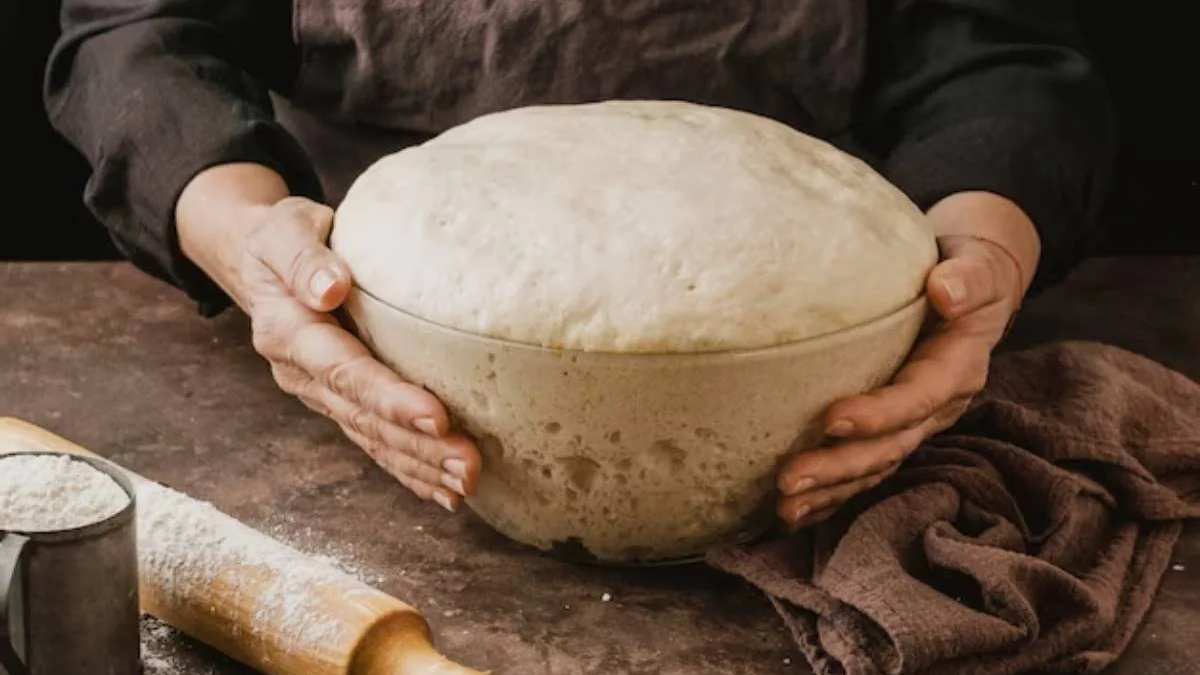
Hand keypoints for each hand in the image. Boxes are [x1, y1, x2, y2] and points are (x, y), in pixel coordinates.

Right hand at [177, 164, 480, 511]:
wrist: (259, 258)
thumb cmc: (281, 237)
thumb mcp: (285, 230)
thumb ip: (304, 258)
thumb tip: (331, 288)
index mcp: (289, 334)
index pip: (346, 372)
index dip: (390, 398)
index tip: (436, 417)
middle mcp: (303, 376)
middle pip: (366, 419)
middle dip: (418, 448)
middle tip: (468, 466)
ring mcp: (321, 395)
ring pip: (373, 439)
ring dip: (420, 467)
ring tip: (467, 485)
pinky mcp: (340, 403)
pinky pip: (375, 443)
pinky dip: (409, 470)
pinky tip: (444, 492)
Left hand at [775, 192, 1038, 528]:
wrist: (971, 289)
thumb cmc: (969, 274)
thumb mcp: (978, 269)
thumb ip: (969, 279)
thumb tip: (946, 290)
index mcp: (957, 370)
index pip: (916, 398)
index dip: (877, 414)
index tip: (830, 420)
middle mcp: (936, 409)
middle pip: (888, 447)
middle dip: (839, 468)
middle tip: (788, 480)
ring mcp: (916, 426)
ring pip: (873, 468)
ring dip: (829, 492)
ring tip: (784, 509)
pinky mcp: (894, 431)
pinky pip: (864, 471)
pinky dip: (832, 496)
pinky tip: (796, 514)